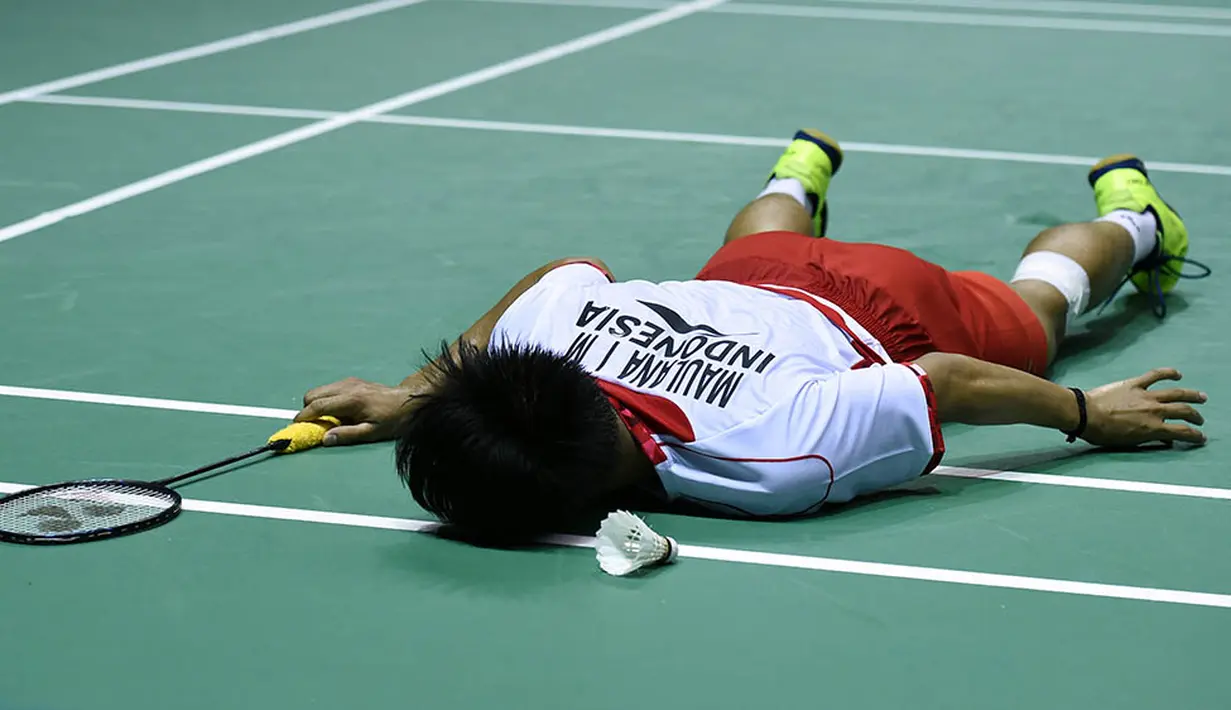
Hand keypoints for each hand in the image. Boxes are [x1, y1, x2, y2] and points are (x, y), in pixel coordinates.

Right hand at [296, 377, 414, 445]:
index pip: (319, 406)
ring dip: (317, 404)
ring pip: (319, 390)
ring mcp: (350, 382)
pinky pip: (330, 389)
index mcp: (352, 400)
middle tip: (315, 425)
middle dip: (308, 410)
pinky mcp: (352, 381)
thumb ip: (347, 435)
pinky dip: (326, 399)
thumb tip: (325, 439)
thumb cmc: (393, 419)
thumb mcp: (372, 432)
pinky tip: (339, 411)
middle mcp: (348, 387)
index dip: (304, 417)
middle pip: (313, 394)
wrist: (410, 400)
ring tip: (329, 419)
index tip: (296, 426)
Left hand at [1082, 368, 1207, 447]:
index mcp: (1153, 428)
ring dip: (1191, 395)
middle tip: (1199, 419)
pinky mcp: (1135, 384)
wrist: (1085, 415)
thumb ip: (1149, 440)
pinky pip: (1155, 375)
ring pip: (1176, 393)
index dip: (1194, 436)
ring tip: (1200, 397)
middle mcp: (1154, 411)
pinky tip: (1177, 374)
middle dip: (1195, 416)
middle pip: (1183, 411)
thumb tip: (1164, 439)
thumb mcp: (1129, 443)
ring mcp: (1145, 396)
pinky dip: (1168, 373)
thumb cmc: (1103, 434)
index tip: (1200, 437)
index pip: (1182, 433)